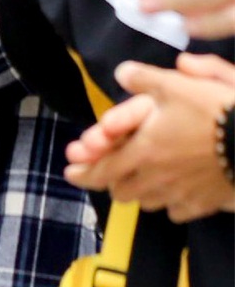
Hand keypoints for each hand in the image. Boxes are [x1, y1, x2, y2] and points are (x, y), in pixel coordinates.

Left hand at [64, 54, 234, 220]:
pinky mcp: (203, 204)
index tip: (71, 173)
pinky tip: (175, 195)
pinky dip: (172, 205)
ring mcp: (179, 194)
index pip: (100, 170)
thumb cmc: (215, 111)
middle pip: (121, 191)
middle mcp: (155, 178)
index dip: (82, 173)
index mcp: (141, 151)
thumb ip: (144, 78)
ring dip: (140, 193)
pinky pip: (178, 212)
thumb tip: (121, 73)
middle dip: (112, 183)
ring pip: (147, 203)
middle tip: (111, 175)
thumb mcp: (177, 84)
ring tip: (142, 182)